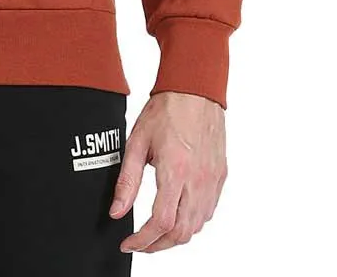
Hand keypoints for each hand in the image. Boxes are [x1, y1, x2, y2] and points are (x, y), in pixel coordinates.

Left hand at [109, 91, 226, 252]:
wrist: (194, 91)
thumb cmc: (166, 110)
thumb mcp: (137, 142)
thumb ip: (127, 180)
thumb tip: (116, 211)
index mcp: (175, 172)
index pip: (161, 223)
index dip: (143, 240)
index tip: (128, 243)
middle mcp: (198, 181)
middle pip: (181, 233)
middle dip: (158, 245)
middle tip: (139, 243)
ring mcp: (212, 181)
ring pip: (197, 227)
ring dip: (175, 237)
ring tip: (155, 233)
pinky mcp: (220, 177)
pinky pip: (208, 212)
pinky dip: (192, 222)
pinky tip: (177, 215)